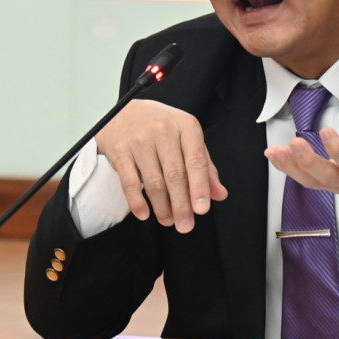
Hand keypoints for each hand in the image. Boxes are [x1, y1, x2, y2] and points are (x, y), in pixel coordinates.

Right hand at [95, 100, 228, 232]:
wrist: (123, 112)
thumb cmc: (161, 127)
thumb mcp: (187, 138)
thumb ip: (204, 166)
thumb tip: (219, 194)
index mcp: (185, 126)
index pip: (196, 161)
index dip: (200, 188)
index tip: (202, 210)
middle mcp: (162, 130)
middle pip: (175, 175)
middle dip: (181, 205)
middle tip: (186, 225)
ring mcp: (139, 140)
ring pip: (154, 182)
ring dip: (162, 207)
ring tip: (168, 221)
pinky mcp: (120, 151)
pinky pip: (130, 183)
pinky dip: (137, 202)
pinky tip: (145, 214)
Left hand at [264, 104, 338, 200]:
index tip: (326, 131)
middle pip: (330, 178)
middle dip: (310, 162)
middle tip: (294, 144)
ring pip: (315, 183)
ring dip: (293, 168)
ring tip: (275, 151)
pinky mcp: (331, 185)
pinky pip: (308, 181)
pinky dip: (290, 170)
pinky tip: (276, 156)